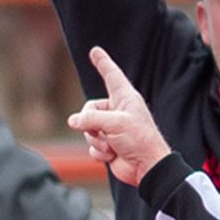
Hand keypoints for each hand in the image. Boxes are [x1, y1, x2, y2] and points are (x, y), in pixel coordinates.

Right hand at [66, 47, 171, 182]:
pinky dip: (99, 153)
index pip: (111, 75)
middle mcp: (118, 111)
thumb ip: (90, 118)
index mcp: (125, 98)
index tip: (95, 51)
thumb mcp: (114, 123)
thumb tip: (72, 121)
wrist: (147, 168)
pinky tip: (113, 156)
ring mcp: (112, 129)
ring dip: (97, 141)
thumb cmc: (139, 140)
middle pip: (89, 109)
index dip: (102, 63)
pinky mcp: (109, 145)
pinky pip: (92, 146)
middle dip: (91, 124)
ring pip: (87, 130)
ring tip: (113, 146)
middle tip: (104, 133)